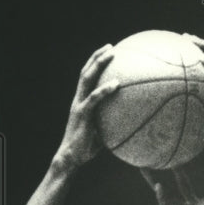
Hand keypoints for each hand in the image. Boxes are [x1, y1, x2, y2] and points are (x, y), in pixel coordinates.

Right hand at [55, 44, 118, 169]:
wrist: (71, 158)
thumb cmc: (88, 148)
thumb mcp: (103, 131)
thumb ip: (112, 122)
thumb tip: (132, 121)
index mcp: (82, 101)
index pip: (87, 77)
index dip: (95, 63)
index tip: (109, 53)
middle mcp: (78, 99)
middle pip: (86, 71)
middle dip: (97, 57)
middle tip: (111, 47)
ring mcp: (79, 105)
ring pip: (86, 78)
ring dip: (98, 63)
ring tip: (112, 53)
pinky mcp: (82, 115)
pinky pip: (94, 99)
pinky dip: (105, 90)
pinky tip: (117, 84)